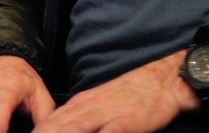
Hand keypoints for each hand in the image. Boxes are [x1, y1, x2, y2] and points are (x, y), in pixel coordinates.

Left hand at [32, 51, 198, 132]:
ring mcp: (105, 114)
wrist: (161, 79)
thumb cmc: (131, 96)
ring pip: (73, 129)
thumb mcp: (98, 104)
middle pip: (54, 128)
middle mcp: (87, 109)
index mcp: (80, 105)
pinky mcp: (126, 122)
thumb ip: (78, 119)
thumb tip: (57, 129)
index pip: (47, 123)